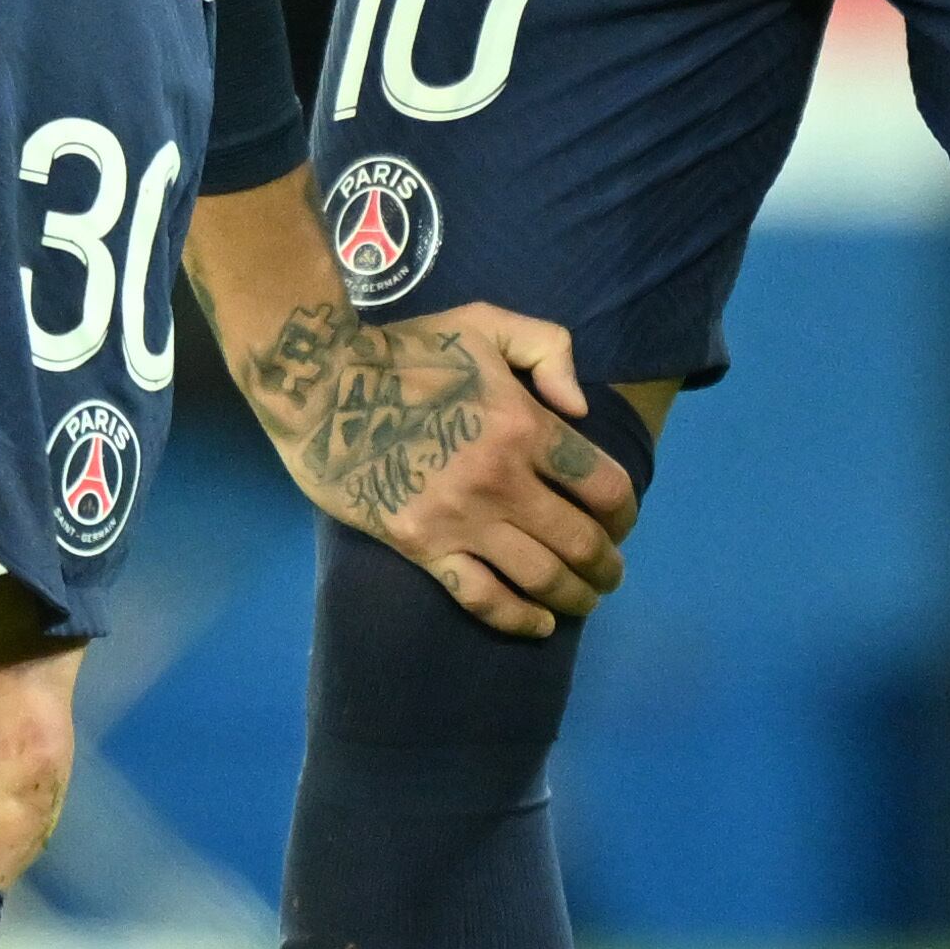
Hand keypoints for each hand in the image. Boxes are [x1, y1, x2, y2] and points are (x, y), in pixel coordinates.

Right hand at [184, 169, 636, 636]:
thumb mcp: (485, 323)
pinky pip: (481, 596)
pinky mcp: (421, 546)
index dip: (626, 512)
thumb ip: (548, 349)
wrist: (323, 385)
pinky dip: (518, 619)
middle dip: (607, 566)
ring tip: (586, 601)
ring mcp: (460, 518)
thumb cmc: (407, 352)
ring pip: (539, 576)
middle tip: (611, 574)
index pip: (602, 485)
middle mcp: (502, 479)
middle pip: (579, 540)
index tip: (623, 523)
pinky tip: (539, 625)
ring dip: (575, 597)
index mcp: (524, 424)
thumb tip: (581, 409)